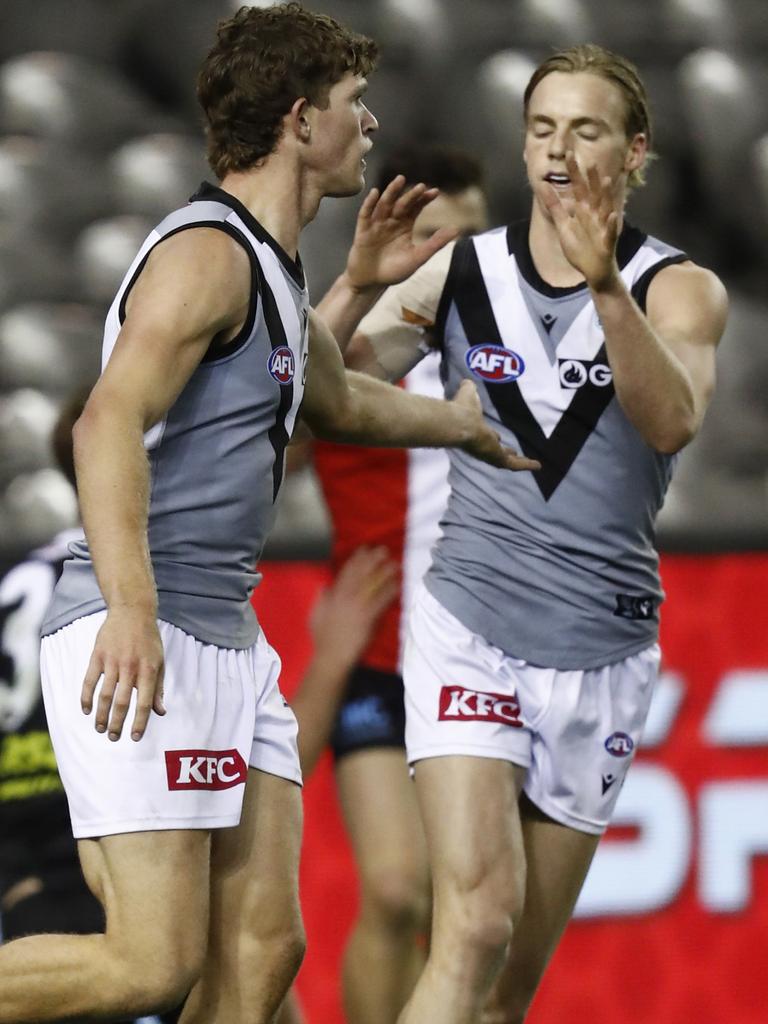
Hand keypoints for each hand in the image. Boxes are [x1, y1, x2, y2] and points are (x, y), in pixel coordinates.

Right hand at [81, 607, 164, 741]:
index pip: (144, 702)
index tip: (135, 737)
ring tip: (100, 729)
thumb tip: (161, 712)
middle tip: (114, 738)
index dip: (140, 722)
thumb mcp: (160, 662)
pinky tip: (86, 710)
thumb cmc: (149, 639)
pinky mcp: (98, 656)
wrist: (132, 611)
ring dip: (101, 715)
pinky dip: (86, 697)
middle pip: (122, 702)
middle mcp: (130, 667)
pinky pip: (89, 680)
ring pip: (104, 695)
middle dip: (117, 724)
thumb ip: (159, 688)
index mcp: (149, 670)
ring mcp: (112, 661)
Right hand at [309, 547, 398, 673]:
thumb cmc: (323, 637)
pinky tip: (397, 585)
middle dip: (372, 560)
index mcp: (334, 595)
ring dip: (384, 573)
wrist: (330, 656)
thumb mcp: (316, 614)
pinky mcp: (367, 618)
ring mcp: (357, 607)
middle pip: (361, 574)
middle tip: (382, 550)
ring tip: (394, 563)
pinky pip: (380, 601)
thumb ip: (321, 598)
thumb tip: (325, 586)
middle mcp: (346, 597)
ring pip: (372, 585)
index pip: (346, 572)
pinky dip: (389, 592)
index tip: (364, 550)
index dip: (356, 559)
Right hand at [344, 175, 456, 290]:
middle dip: (411, 195)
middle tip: (421, 186)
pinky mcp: (363, 231)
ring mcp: (376, 224)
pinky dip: (369, 203)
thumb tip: (457, 229)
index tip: (435, 192)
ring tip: (400, 180)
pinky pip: (365, 214)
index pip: (415, 207)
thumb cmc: (394, 271)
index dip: (423, 199)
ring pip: (384, 204)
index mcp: (404, 226)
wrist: (371, 283)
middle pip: (402, 204)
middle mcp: (391, 221)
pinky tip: (375, 193)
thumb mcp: (417, 257)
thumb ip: (435, 243)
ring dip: (391, 192)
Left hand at [453, 380, 540, 471]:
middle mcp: (483, 445)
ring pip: (507, 460)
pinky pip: (514, 465)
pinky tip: (538, 466)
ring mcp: (490, 454)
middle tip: (514, 453)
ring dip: (519, 461)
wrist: (459, 423)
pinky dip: (526, 465)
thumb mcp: (469, 394)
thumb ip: (468, 388)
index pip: (487, 436)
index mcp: (476, 431)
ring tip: (532, 464)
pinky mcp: (497, 459)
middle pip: (496, 450)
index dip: (493, 437)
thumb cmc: (463, 408)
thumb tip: (466, 381)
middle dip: (505, 452)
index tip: (498, 437)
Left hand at [542, 152, 621, 291]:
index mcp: (583, 210)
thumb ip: (554, 206)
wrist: (593, 269)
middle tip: (588, 161)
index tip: (569, 154)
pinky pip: (611, 232)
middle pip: (593, 193)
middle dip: (591, 179)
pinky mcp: (608, 241)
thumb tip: (543, 186)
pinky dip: (612, 224)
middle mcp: (595, 214)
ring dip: (606, 196)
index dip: (574, 172)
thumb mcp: (563, 225)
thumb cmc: (579, 246)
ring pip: (605, 208)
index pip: (578, 187)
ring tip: (606, 180)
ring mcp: (603, 226)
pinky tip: (613, 216)